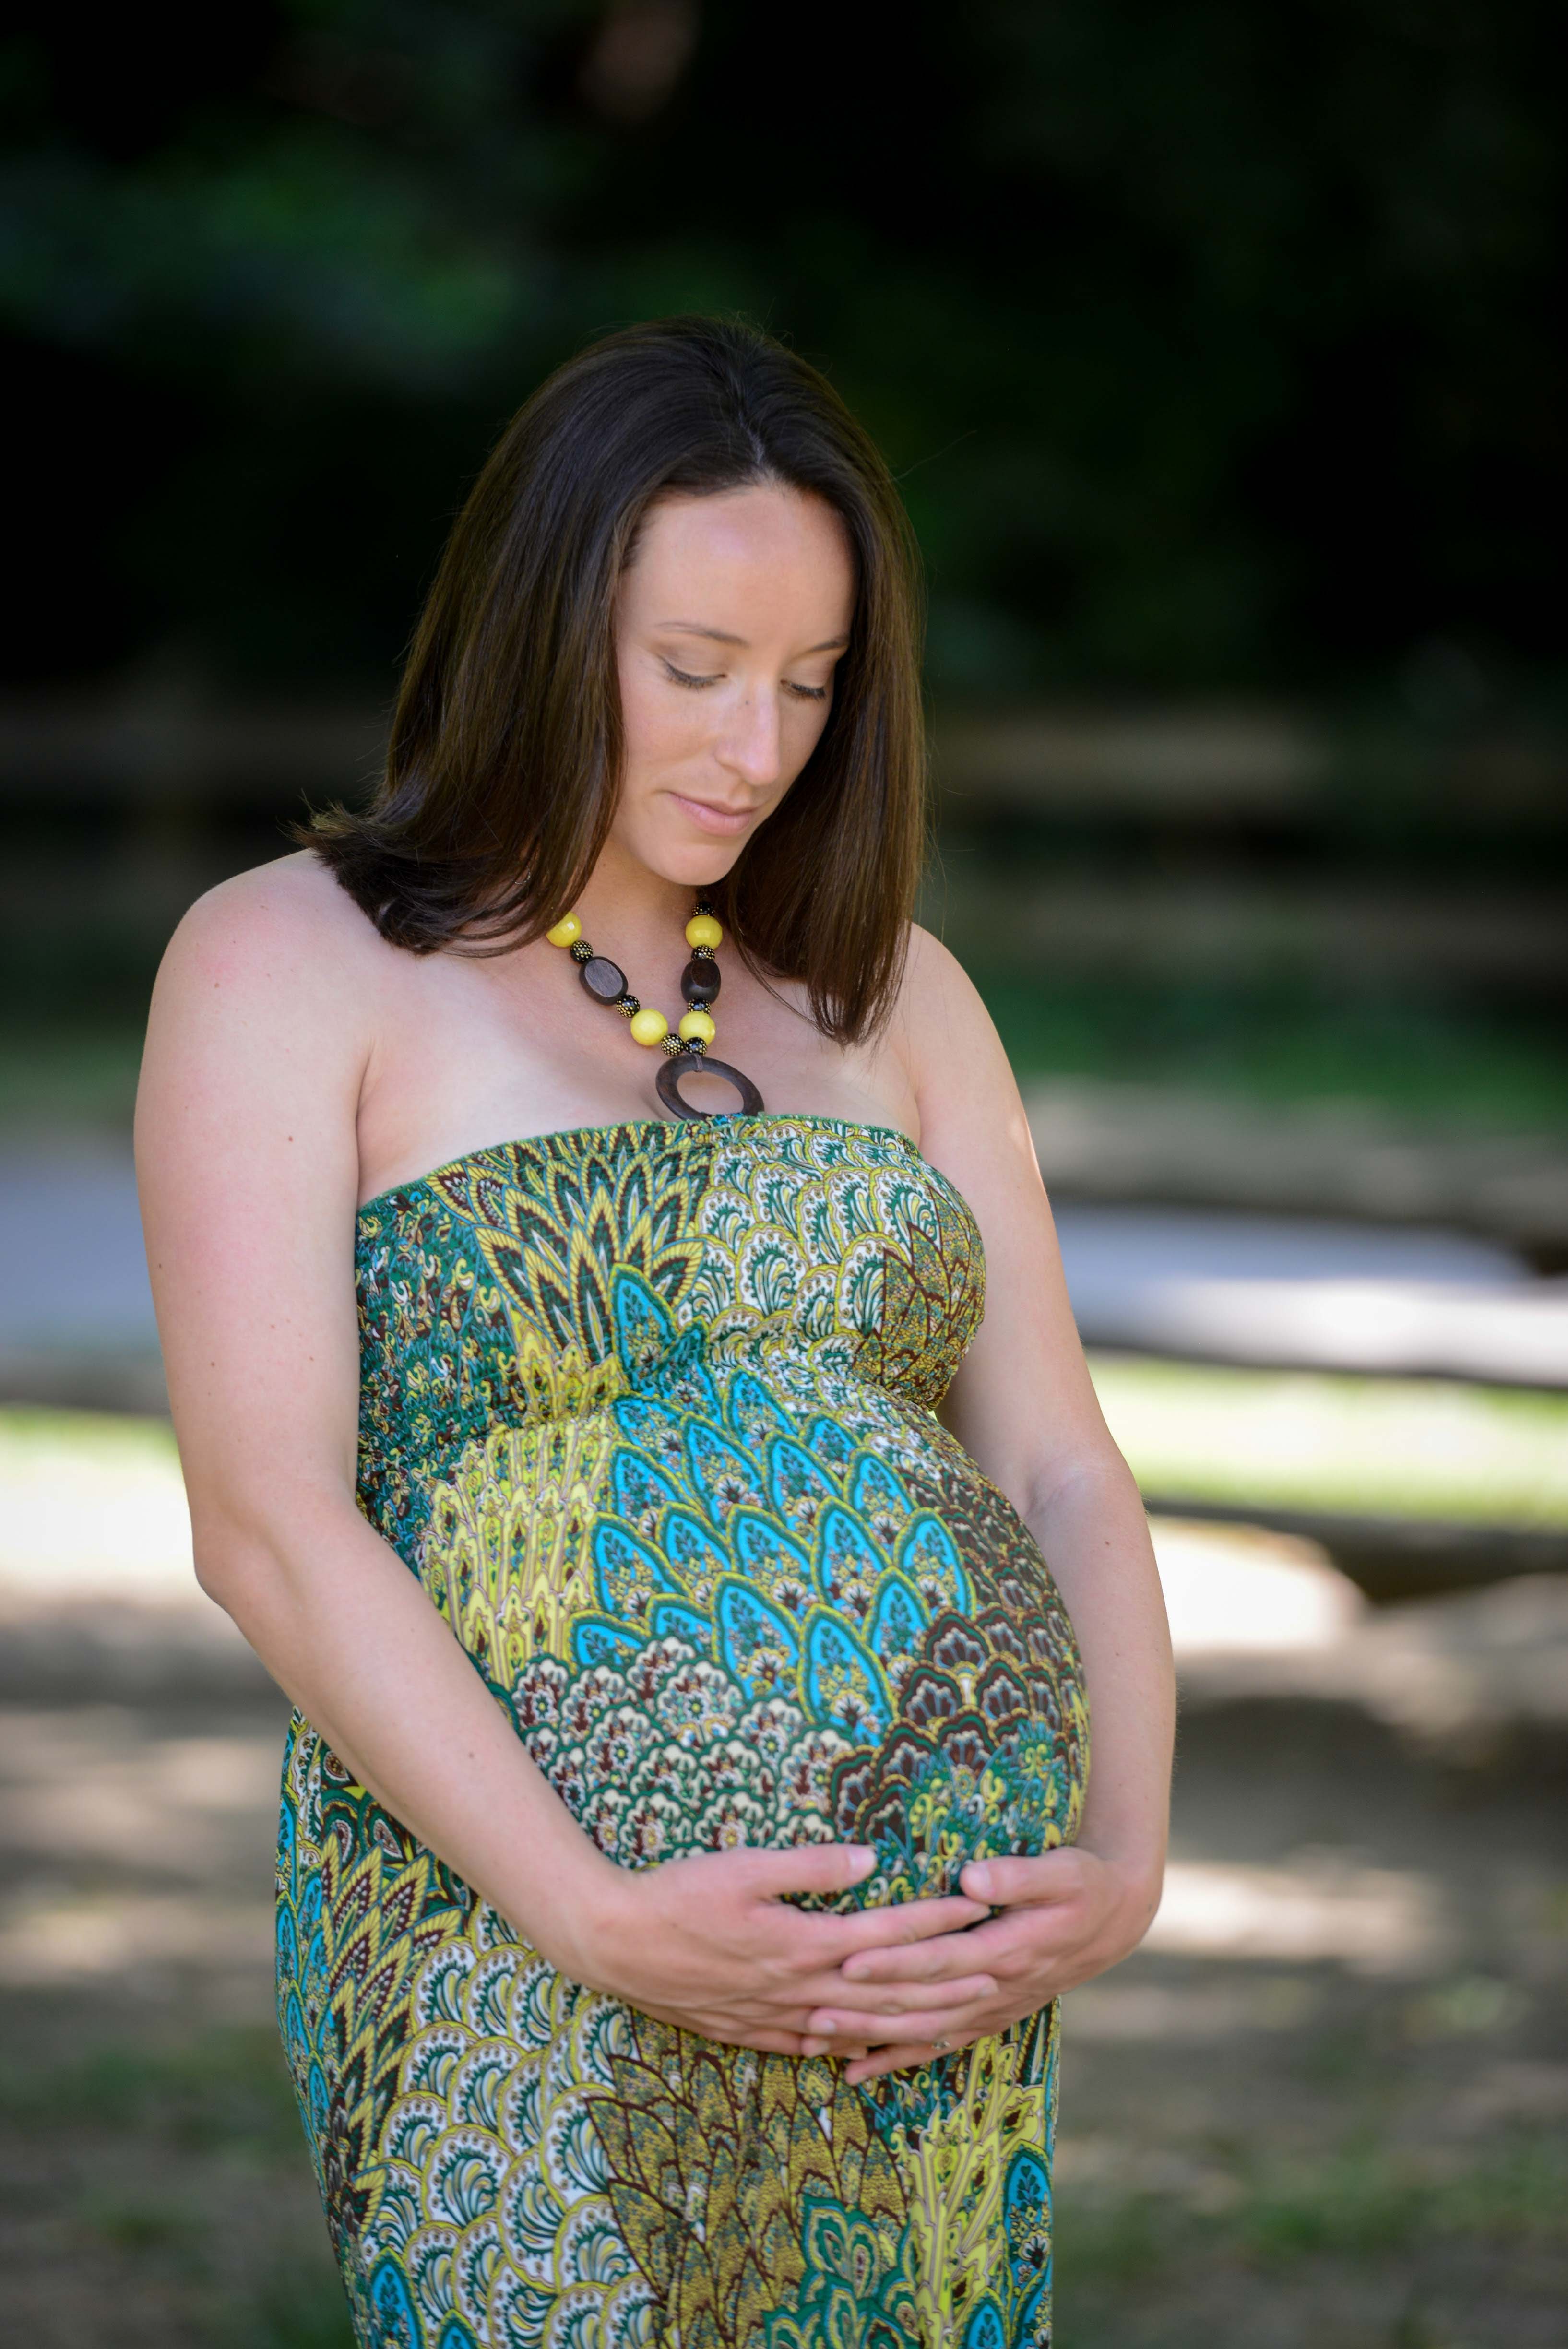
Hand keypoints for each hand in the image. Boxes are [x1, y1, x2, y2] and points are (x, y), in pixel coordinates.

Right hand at [574, 1841, 993, 2056]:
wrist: (615, 1945)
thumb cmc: (677, 1894)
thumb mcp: (744, 1866)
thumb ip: (811, 1866)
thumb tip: (871, 1860)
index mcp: (802, 1942)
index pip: (887, 1935)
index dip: (936, 1921)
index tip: (978, 1907)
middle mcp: (799, 1988)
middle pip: (889, 1991)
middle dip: (948, 1982)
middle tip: (998, 1972)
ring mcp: (776, 2016)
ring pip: (861, 2028)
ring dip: (914, 2023)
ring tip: (958, 2018)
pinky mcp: (751, 2030)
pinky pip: (817, 2048)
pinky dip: (855, 2049)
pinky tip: (875, 2050)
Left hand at [799, 1846, 1163, 2083]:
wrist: (1113, 1920)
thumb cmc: (1083, 1885)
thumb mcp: (1062, 1871)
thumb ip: (1018, 1876)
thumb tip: (972, 1877)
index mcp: (1008, 1949)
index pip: (942, 1959)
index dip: (896, 1962)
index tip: (850, 1961)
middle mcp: (996, 1988)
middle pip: (922, 2003)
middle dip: (866, 2009)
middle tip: (811, 2009)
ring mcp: (991, 2009)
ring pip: (923, 2031)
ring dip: (870, 2039)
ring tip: (817, 2039)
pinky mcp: (987, 2017)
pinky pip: (938, 2045)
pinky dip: (896, 2060)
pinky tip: (855, 2071)